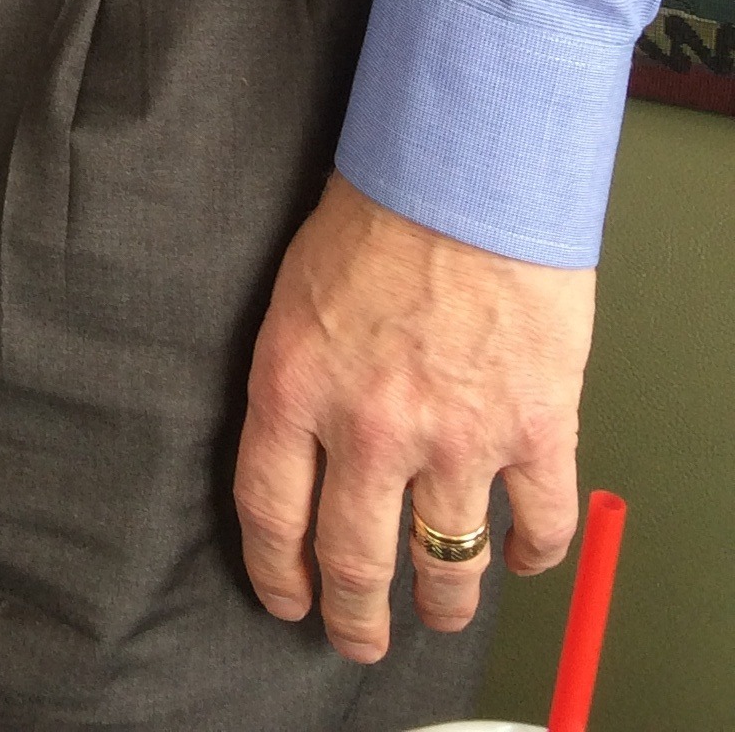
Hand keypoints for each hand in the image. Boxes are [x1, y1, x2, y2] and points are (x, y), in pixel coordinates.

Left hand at [234, 172, 593, 663]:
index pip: (269, 512)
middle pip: (355, 560)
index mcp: (295, 386)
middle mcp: (369, 427)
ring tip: (439, 615)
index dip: (277, 572)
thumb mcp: (296, 291)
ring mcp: (455, 436)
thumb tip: (303, 441)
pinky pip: (537, 525)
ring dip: (443, 604)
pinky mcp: (531, 429)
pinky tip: (522, 560)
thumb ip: (301, 375)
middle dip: (355, 616)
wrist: (466, 168)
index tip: (288, 599)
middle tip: (359, 639)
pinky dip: (533, 555)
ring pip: (447, 564)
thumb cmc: (377, 209)